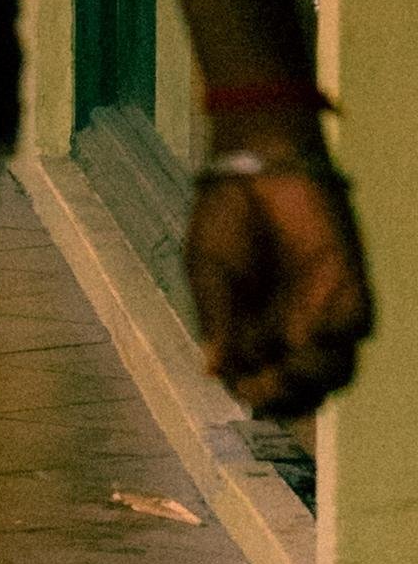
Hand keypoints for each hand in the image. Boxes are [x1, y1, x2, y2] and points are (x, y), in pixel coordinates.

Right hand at [187, 150, 374, 420]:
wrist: (257, 167)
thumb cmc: (224, 217)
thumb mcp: (207, 269)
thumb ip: (215, 317)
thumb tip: (212, 372)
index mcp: (252, 335)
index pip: (260, 385)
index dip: (256, 395)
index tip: (246, 388)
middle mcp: (290, 333)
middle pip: (302, 388)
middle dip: (289, 396)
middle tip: (270, 382)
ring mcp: (323, 313)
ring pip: (336, 370)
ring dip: (317, 377)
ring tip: (295, 364)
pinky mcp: (351, 288)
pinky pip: (356, 326)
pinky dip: (342, 337)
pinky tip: (317, 331)